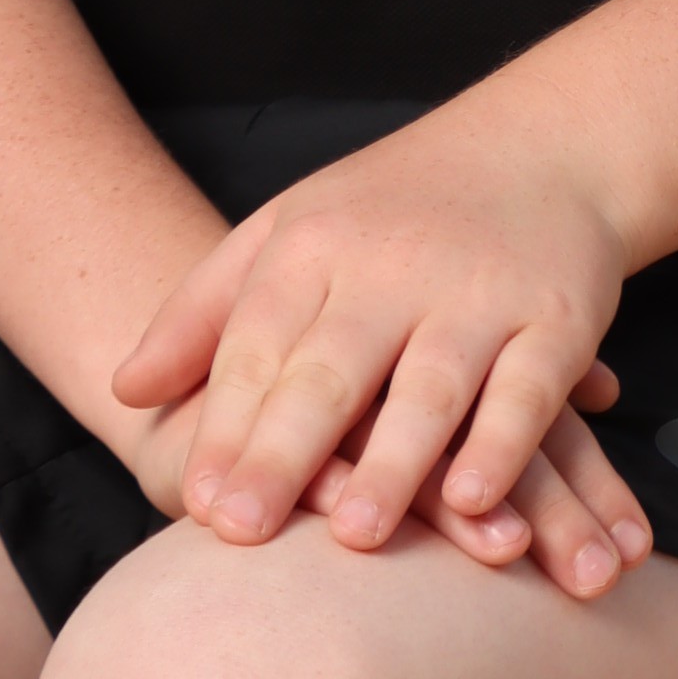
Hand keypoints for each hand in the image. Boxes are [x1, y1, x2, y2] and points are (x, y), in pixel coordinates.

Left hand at [111, 118, 652, 600]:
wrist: (545, 144)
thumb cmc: (394, 209)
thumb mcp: (290, 231)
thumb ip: (204, 312)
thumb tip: (122, 391)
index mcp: (315, 246)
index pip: (257, 345)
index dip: (225, 425)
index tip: (195, 504)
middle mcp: (392, 267)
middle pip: (329, 371)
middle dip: (281, 453)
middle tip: (239, 533)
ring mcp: (477, 293)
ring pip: (428, 386)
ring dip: (392, 462)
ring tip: (350, 534)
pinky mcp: (556, 319)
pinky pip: (527, 389)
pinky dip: (502, 444)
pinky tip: (473, 499)